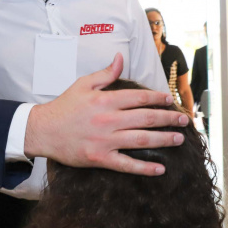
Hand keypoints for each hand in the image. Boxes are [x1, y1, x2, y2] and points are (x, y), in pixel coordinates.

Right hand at [25, 54, 186, 175]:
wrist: (43, 131)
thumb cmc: (63, 107)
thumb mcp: (83, 84)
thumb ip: (105, 73)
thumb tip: (120, 58)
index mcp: (105, 101)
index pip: (138, 98)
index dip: (157, 98)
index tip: (169, 99)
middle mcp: (108, 120)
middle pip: (145, 118)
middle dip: (168, 118)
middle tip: (183, 119)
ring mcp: (105, 141)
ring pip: (141, 140)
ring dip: (163, 140)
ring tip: (178, 139)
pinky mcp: (100, 158)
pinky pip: (126, 164)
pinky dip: (144, 168)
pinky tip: (160, 169)